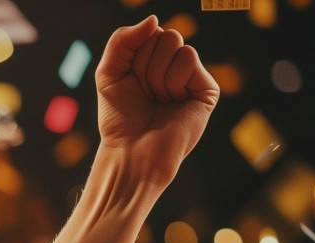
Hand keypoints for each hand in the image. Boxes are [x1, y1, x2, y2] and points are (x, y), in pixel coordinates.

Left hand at [94, 16, 218, 185]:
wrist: (130, 151)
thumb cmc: (119, 118)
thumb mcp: (108, 72)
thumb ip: (122, 40)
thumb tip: (153, 19)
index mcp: (153, 61)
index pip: (149, 32)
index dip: (133, 57)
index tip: (131, 83)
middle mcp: (174, 66)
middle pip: (165, 35)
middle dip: (145, 65)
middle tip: (145, 93)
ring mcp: (192, 76)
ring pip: (176, 44)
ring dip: (157, 75)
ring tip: (158, 100)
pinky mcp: (206, 89)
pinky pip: (188, 59)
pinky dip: (173, 80)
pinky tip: (172, 102)